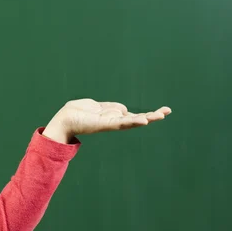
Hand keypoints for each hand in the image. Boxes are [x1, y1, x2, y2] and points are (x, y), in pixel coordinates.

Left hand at [44, 98, 170, 141]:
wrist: (64, 118)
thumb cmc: (77, 112)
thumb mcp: (97, 106)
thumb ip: (110, 107)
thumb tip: (123, 109)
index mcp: (113, 116)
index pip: (133, 115)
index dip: (147, 114)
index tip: (163, 111)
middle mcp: (114, 121)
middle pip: (137, 119)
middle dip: (152, 115)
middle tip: (167, 111)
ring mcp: (110, 123)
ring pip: (131, 122)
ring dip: (146, 118)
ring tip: (160, 116)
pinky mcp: (104, 124)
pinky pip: (121, 123)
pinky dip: (132, 121)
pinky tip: (143, 120)